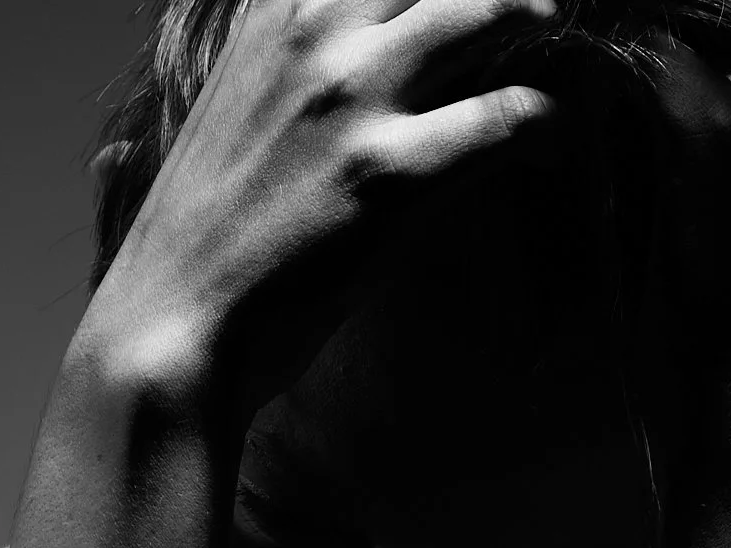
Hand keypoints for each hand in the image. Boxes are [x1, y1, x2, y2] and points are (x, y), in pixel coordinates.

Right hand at [89, 0, 573, 429]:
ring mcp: (353, 96)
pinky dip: (550, 125)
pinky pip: (508, 116)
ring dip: (538, 22)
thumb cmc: (197, 249)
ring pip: (490, 8)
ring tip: (561, 54)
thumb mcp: (227, 121)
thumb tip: (311, 78)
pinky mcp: (391, 174)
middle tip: (538, 8)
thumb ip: (277, 74)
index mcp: (272, 11)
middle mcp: (313, 30)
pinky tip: (557, 144)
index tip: (457, 1)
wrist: (169, 331)